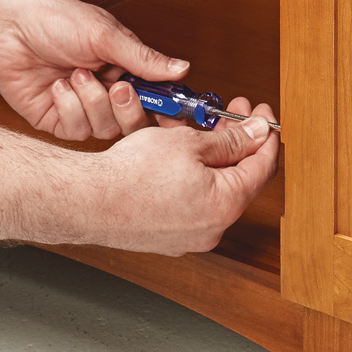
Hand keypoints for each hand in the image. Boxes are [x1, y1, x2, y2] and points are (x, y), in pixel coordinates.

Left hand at [0, 0, 188, 139]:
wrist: (7, 25)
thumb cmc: (54, 19)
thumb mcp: (106, 35)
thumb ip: (144, 58)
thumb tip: (182, 69)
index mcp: (125, 69)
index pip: (156, 99)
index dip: (168, 112)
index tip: (176, 119)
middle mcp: (106, 92)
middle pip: (135, 123)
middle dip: (129, 108)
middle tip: (118, 88)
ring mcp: (82, 109)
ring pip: (106, 129)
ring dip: (92, 101)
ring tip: (75, 74)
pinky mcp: (57, 121)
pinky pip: (76, 129)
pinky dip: (69, 106)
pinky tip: (57, 85)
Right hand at [93, 101, 279, 253]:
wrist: (86, 200)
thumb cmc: (130, 175)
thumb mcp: (189, 142)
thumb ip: (230, 139)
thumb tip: (256, 133)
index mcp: (226, 205)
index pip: (263, 166)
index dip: (265, 135)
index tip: (261, 115)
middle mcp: (213, 228)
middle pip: (238, 178)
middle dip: (235, 142)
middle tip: (229, 116)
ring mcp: (190, 236)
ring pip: (211, 187)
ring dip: (208, 155)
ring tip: (193, 128)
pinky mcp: (169, 236)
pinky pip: (190, 200)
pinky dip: (190, 175)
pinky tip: (176, 153)